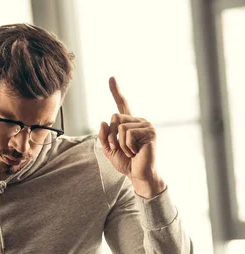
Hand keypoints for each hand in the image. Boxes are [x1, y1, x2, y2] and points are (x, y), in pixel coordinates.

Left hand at [98, 77, 165, 197]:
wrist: (138, 175)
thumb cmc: (126, 163)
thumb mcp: (109, 150)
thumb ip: (104, 137)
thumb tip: (104, 122)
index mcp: (129, 124)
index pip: (122, 105)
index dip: (116, 91)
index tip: (111, 78)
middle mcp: (138, 121)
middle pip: (115, 117)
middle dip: (112, 136)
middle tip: (120, 149)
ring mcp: (145, 125)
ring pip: (120, 126)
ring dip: (120, 144)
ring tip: (130, 152)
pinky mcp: (150, 131)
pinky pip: (128, 133)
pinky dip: (127, 146)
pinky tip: (136, 152)